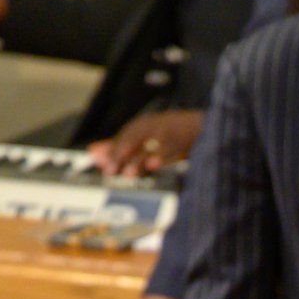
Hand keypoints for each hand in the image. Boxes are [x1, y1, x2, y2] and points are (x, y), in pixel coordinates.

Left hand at [88, 109, 205, 176]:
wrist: (205, 126)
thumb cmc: (171, 134)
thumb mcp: (144, 137)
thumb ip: (119, 145)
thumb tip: (93, 152)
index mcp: (143, 125)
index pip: (123, 137)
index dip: (111, 150)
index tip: (100, 163)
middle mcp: (155, 126)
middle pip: (133, 138)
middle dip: (120, 154)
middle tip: (110, 170)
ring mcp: (170, 133)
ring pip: (151, 146)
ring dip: (139, 160)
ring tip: (129, 173)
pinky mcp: (184, 141)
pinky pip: (171, 150)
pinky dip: (162, 156)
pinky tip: (154, 164)